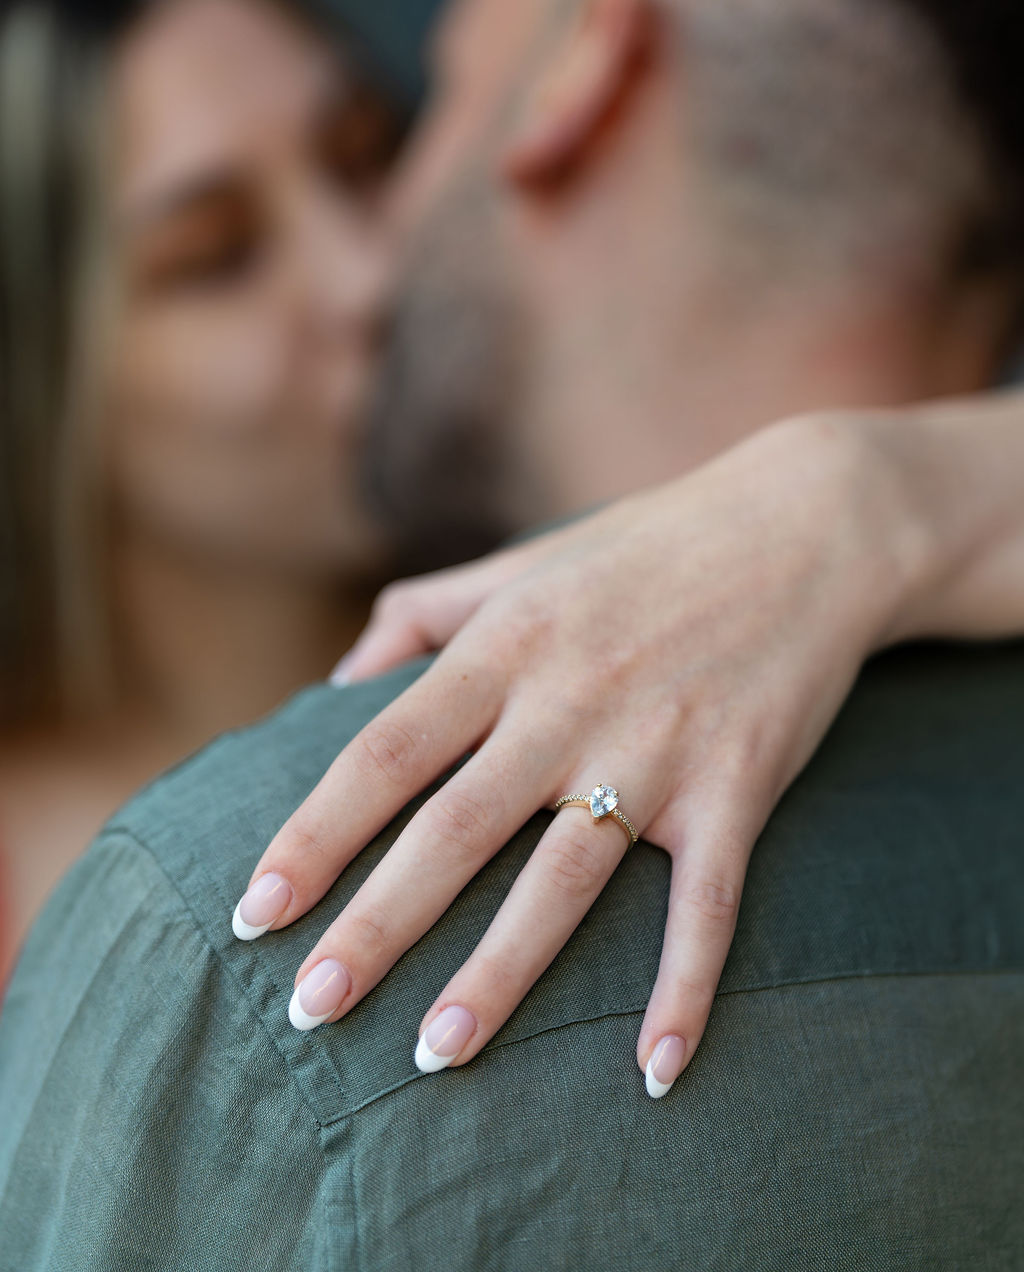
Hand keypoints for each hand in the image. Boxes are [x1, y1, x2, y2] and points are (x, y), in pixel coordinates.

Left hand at [232, 412, 920, 1095]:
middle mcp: (568, 701)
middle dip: (374, 925)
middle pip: (452, 829)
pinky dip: (685, 988)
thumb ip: (421, 614)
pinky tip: (656, 1074)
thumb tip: (334, 683)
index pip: (385, 753)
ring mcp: (656, 748)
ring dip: (498, 974)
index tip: (252, 910)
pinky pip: (706, 903)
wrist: (805, 525)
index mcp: (505, 646)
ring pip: (562, 878)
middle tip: (308, 1011)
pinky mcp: (737, 786)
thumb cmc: (644, 549)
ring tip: (432, 1058)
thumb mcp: (521, 563)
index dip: (314, 834)